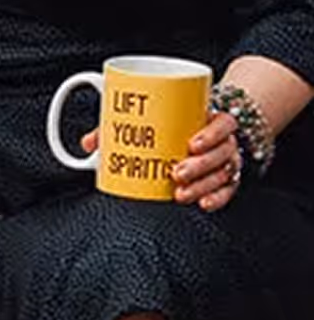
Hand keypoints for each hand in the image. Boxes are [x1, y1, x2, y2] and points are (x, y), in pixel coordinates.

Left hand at [80, 109, 242, 211]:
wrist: (196, 123)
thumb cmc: (171, 119)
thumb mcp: (148, 117)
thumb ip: (120, 126)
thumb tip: (90, 143)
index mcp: (209, 116)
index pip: (224, 122)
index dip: (212, 133)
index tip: (191, 144)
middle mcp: (223, 138)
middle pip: (224, 151)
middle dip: (201, 165)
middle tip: (176, 172)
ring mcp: (226, 158)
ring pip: (226, 172)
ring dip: (205, 184)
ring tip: (181, 193)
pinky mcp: (225, 176)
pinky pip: (229, 188)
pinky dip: (218, 197)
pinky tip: (203, 203)